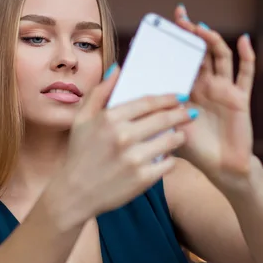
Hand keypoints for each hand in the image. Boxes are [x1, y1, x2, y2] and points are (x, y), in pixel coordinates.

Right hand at [51, 66, 195, 221]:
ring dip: (179, 135)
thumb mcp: (81, 119)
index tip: (179, 97)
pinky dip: (171, 158)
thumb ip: (100, 92)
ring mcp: (134, 159)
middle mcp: (123, 136)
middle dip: (180, 113)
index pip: (148, 102)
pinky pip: (169, 163)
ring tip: (180, 134)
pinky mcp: (142, 179)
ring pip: (171, 140)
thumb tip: (117, 68)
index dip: (167, 98)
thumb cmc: (79, 153)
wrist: (74, 193)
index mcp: (109, 118)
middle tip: (188, 112)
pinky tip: (167, 156)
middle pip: (164, 119)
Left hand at [173, 5, 255, 182]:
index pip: (177, 60)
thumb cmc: (193, 150)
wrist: (220, 169)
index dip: (171, 45)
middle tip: (179, 16)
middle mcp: (204, 86)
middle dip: (189, 33)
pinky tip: (243, 40)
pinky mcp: (240, 97)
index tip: (158, 28)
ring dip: (211, 40)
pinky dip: (246, 56)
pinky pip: (245, 74)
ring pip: (219, 57)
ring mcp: (223, 90)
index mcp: (186, 91)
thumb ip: (156, 110)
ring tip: (200, 27)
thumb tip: (137, 92)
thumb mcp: (169, 127)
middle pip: (198, 52)